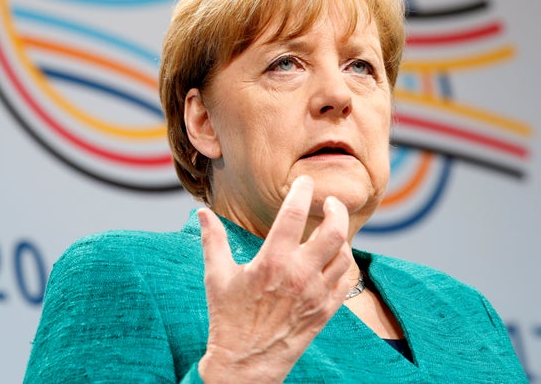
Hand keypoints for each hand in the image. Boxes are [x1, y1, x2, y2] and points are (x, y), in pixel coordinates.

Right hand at [197, 176, 351, 382]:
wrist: (245, 365)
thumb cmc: (228, 319)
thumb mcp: (217, 276)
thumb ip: (212, 239)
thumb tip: (201, 212)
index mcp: (272, 262)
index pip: (293, 214)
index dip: (301, 191)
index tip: (303, 181)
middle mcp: (299, 275)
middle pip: (333, 231)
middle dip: (336, 209)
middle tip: (330, 202)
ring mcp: (316, 294)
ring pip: (344, 255)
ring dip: (341, 236)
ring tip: (331, 229)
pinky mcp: (325, 311)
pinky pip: (345, 281)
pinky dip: (344, 264)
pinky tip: (334, 258)